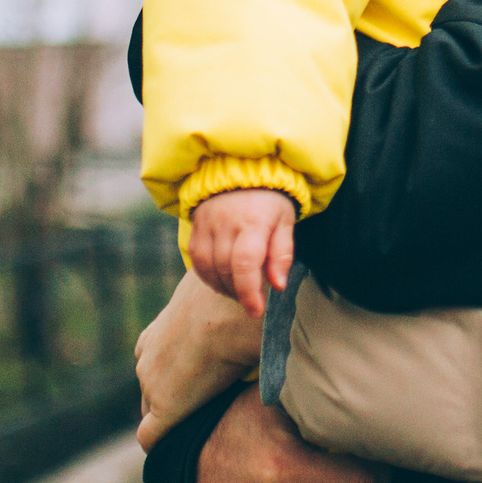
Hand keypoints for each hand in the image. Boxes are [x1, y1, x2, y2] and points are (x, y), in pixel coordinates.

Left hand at [136, 271, 264, 449]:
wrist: (230, 314)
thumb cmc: (232, 300)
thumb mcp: (220, 299)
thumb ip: (224, 309)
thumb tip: (254, 305)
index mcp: (155, 337)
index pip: (154, 366)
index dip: (172, 377)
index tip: (193, 384)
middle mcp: (146, 361)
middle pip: (150, 391)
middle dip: (169, 400)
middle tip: (203, 410)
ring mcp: (151, 386)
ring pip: (152, 413)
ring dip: (173, 421)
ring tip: (199, 432)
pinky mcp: (165, 409)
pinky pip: (150, 437)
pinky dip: (161, 444)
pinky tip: (180, 452)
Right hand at [189, 187, 296, 316]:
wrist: (241, 171)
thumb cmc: (270, 201)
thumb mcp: (285, 222)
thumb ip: (282, 254)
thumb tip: (278, 286)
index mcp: (254, 221)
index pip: (245, 263)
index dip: (249, 292)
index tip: (256, 311)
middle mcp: (226, 223)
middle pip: (225, 269)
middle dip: (239, 293)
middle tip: (253, 301)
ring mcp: (207, 225)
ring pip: (208, 268)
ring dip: (223, 287)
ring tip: (239, 292)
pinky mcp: (195, 229)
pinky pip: (197, 261)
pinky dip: (209, 277)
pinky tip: (223, 281)